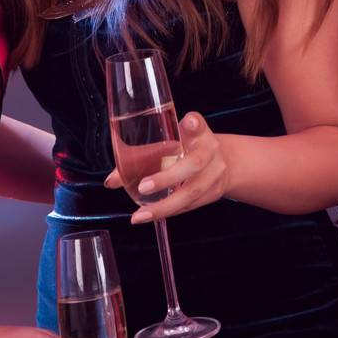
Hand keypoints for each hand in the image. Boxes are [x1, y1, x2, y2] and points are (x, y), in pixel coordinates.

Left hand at [103, 112, 231, 223]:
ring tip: (141, 215)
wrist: (225, 162)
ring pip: (192, 193)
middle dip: (168, 177)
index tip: (188, 122)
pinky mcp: (214, 193)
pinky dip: (170, 211)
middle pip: (194, 165)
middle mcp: (211, 152)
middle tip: (144, 187)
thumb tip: (112, 180)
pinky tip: (153, 216)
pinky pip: (191, 205)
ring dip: (165, 206)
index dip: (194, 124)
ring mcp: (215, 174)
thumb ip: (144, 154)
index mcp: (200, 134)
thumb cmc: (190, 149)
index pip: (198, 125)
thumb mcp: (173, 141)